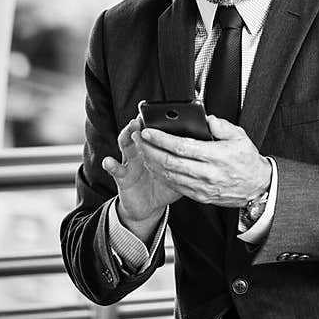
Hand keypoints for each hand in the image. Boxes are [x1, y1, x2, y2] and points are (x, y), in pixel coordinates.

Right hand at [102, 117, 181, 234]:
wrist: (148, 205)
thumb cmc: (166, 185)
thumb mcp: (181, 170)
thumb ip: (191, 158)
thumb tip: (208, 143)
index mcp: (157, 149)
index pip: (156, 131)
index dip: (158, 122)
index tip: (163, 113)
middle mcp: (142, 152)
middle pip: (141, 133)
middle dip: (142, 124)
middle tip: (145, 117)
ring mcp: (131, 162)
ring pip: (126, 145)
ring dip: (127, 136)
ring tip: (131, 129)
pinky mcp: (122, 176)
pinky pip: (116, 170)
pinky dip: (111, 165)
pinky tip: (109, 161)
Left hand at [136, 115, 271, 207]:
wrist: (257, 187)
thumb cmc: (247, 161)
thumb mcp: (241, 137)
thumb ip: (222, 126)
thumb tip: (207, 119)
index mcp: (217, 156)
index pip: (182, 147)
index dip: (162, 139)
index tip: (149, 131)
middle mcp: (208, 173)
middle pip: (170, 162)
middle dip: (150, 150)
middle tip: (139, 140)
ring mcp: (203, 187)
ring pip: (170, 176)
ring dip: (152, 163)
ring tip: (143, 151)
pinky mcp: (200, 196)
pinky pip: (175, 186)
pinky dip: (162, 176)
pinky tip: (155, 166)